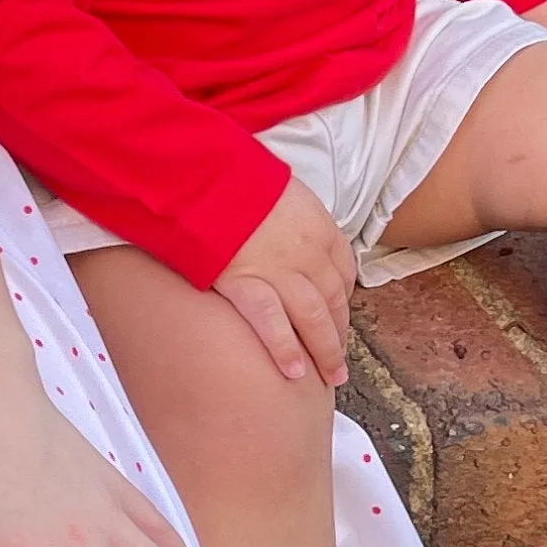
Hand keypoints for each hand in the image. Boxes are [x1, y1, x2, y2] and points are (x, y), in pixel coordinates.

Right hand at [213, 175, 356, 384]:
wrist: (202, 172)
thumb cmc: (233, 175)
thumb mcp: (278, 187)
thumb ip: (292, 216)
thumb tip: (291, 235)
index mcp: (318, 225)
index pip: (344, 270)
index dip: (343, 300)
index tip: (337, 318)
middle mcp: (306, 250)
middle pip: (333, 299)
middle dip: (339, 333)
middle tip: (339, 361)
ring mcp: (277, 268)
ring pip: (312, 317)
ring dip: (325, 350)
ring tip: (329, 374)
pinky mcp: (243, 280)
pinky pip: (271, 321)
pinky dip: (285, 348)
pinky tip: (294, 371)